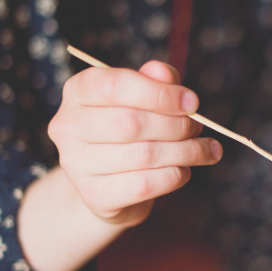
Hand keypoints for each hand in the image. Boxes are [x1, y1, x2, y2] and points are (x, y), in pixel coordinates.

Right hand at [48, 61, 221, 226]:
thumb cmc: (130, 131)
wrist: (110, 184)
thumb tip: (165, 74)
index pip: (113, 85)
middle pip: (131, 122)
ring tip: (204, 149)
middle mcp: (67, 126)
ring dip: (186, 151)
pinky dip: (174, 176)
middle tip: (198, 128)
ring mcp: (76, 164)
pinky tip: (184, 170)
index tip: (192, 103)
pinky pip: (144, 184)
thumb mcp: (143, 98)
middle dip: (177, 125)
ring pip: (144, 155)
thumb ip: (155, 81)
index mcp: (77, 91)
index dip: (159, 93)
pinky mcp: (93, 195)